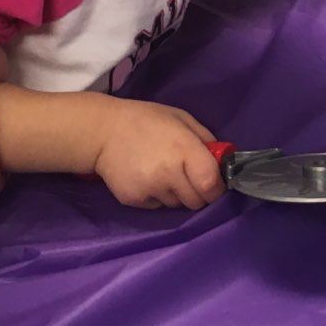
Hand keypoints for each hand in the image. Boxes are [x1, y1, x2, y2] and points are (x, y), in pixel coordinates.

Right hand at [93, 102, 224, 209]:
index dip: (216, 188)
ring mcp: (150, 189)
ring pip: (177, 205)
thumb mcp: (182, 119)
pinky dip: (158, 197)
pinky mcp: (135, 200)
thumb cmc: (147, 121)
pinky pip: (158, 206)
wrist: (103, 132)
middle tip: (188, 177)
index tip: (213, 183)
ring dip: (178, 194)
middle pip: (197, 202)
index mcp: (185, 150)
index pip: (211, 185)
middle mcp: (169, 173)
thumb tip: (222, 161)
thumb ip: (205, 140)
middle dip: (198, 193)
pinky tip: (148, 178)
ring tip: (164, 173)